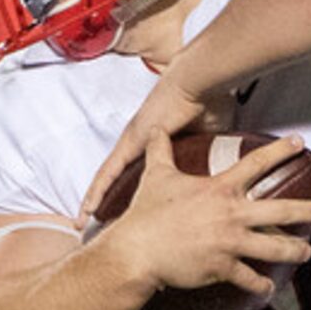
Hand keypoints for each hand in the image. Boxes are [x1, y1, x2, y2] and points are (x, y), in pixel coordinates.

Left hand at [81, 72, 225, 218]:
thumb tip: (228, 181)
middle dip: (107, 204)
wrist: (201, 83)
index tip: (128, 214)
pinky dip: (96, 193)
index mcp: (159, 143)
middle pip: (118, 181)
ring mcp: (132, 143)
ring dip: (95, 202)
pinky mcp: (130, 143)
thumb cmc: (210, 103)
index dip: (134, 194)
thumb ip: (214, 160)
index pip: (141, 176)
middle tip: (95, 226)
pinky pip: (107, 173)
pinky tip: (87, 211)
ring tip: (82, 224)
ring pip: (107, 180)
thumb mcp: (214, 142)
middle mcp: (140, 143)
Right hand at [98, 127, 310, 300]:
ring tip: (306, 252)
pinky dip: (261, 285)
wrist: (137, 251)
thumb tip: (155, 131)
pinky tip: (268, 288)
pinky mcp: (222, 268)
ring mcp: (230, 243)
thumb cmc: (146, 213)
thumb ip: (161, 151)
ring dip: (295, 250)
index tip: (300, 144)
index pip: (257, 164)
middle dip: (308, 210)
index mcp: (220, 190)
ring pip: (275, 248)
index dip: (280, 151)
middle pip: (281, 211)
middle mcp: (232, 215)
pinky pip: (250, 278)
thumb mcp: (155, 176)